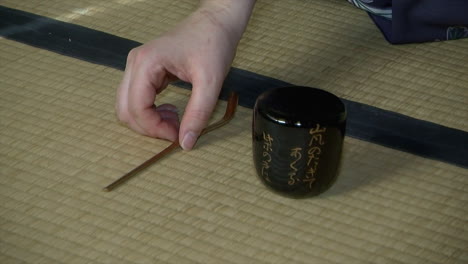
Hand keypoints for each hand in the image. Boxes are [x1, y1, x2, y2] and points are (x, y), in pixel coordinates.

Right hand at [116, 0, 254, 149]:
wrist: (216, 22)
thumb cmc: (213, 44)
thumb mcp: (210, 82)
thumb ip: (198, 114)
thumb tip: (185, 143)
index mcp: (146, 63)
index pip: (136, 108)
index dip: (154, 129)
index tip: (177, 136)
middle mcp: (135, 64)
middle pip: (125, 110)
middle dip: (148, 128)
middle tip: (175, 132)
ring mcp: (137, 66)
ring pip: (128, 106)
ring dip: (148, 121)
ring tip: (175, 122)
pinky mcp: (145, 70)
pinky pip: (137, 98)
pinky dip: (151, 112)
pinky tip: (172, 112)